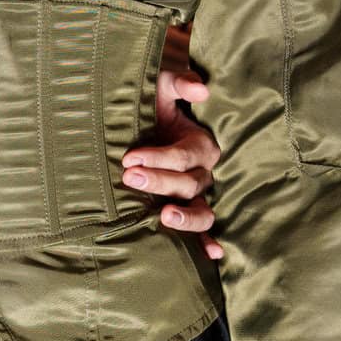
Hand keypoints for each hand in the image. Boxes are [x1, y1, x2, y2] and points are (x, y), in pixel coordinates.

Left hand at [122, 24, 223, 260]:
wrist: (141, 116)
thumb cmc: (150, 100)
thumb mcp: (162, 85)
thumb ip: (179, 83)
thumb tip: (200, 91)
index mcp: (200, 144)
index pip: (184, 156)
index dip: (159, 158)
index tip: (129, 159)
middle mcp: (203, 172)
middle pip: (189, 184)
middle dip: (160, 182)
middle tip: (129, 177)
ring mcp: (195, 194)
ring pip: (202, 211)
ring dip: (186, 217)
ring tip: (164, 217)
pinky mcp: (185, 208)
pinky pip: (203, 230)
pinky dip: (208, 243)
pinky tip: (211, 257)